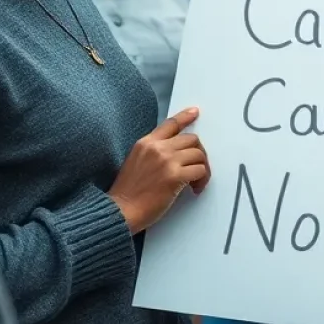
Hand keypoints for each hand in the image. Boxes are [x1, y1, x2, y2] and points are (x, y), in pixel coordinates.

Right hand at [109, 108, 209, 233]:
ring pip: (199, 154)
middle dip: (198, 153)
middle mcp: (157, 148)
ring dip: (202, 168)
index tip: (195, 112)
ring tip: (195, 181)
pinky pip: (200, 170)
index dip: (185, 117)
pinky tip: (194, 189)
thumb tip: (176, 152)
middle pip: (191, 139)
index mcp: (145, 142)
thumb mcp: (135, 161)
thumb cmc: (127, 193)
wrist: (120, 210)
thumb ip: (154, 152)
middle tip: (197, 167)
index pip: (170, 124)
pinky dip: (202, 180)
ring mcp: (167, 160)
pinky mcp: (175, 176)